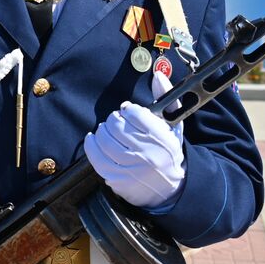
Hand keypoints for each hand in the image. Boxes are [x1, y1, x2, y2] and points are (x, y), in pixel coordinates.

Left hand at [84, 70, 184, 207]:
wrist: (170, 189)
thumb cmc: (168, 153)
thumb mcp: (173, 126)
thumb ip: (165, 99)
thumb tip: (157, 74)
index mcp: (162, 139)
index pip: (134, 113)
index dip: (128, 109)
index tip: (128, 112)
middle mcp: (147, 154)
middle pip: (116, 125)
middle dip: (114, 119)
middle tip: (117, 121)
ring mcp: (131, 169)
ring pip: (104, 139)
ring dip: (102, 130)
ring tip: (107, 130)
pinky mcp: (117, 180)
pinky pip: (95, 157)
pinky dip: (91, 144)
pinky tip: (94, 140)